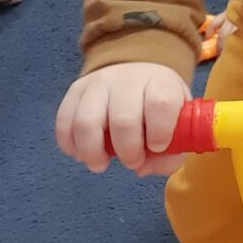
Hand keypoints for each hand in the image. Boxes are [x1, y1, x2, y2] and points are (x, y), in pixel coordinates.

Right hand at [56, 62, 190, 175]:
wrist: (137, 73)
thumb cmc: (159, 105)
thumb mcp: (178, 122)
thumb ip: (171, 152)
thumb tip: (143, 169)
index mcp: (161, 83)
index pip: (160, 103)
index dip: (159, 131)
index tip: (158, 146)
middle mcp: (129, 79)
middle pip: (123, 119)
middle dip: (128, 151)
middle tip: (132, 162)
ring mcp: (99, 82)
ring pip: (87, 121)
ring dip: (93, 152)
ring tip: (101, 164)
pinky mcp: (76, 89)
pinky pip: (64, 121)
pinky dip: (70, 145)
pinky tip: (82, 154)